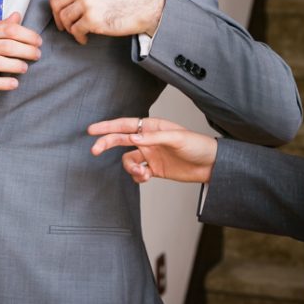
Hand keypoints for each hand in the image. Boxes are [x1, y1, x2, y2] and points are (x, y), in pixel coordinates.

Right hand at [0, 12, 42, 94]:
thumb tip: (17, 17)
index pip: (8, 29)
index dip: (27, 34)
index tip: (37, 41)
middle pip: (7, 46)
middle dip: (26, 50)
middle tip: (37, 54)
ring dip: (16, 66)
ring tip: (25, 68)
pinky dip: (2, 83)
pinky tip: (13, 84)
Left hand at [49, 0, 165, 44]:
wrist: (144, 3)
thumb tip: (63, 0)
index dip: (54, 3)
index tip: (58, 11)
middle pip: (56, 5)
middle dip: (59, 18)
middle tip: (65, 26)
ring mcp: (86, 3)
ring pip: (64, 19)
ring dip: (69, 28)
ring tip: (79, 31)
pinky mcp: (92, 19)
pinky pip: (75, 31)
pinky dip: (78, 37)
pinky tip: (85, 38)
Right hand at [88, 116, 217, 183]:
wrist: (210, 165)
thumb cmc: (197, 146)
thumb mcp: (177, 139)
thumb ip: (153, 138)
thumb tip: (132, 137)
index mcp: (152, 127)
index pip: (125, 125)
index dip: (107, 127)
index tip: (92, 130)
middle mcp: (148, 140)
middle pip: (120, 140)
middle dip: (107, 144)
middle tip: (94, 151)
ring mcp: (150, 154)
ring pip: (128, 160)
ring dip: (130, 168)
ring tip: (142, 173)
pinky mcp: (154, 169)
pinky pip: (137, 173)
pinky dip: (138, 177)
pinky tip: (147, 178)